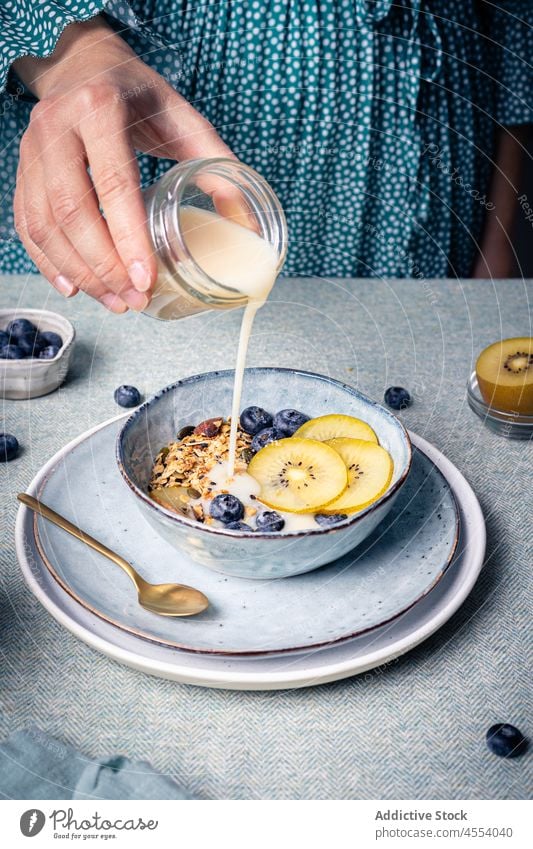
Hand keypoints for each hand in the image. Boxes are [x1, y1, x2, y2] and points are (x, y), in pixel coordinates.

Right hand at [13, 17, 234, 311]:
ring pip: (44, 224)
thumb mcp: (183, 117)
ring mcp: (32, 148)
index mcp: (101, 107)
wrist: (85, 63)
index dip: (129, 237)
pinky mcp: (23, 168)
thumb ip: (216, 163)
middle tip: (134, 300)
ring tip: (115, 301)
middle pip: (72, 211)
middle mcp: (57, 125)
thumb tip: (246, 221)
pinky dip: (48, 262)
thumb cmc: (139, 95)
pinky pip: (27, 223)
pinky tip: (75, 287)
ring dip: (79, 272)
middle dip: (103, 266)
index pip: (113, 183)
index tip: (146, 279)